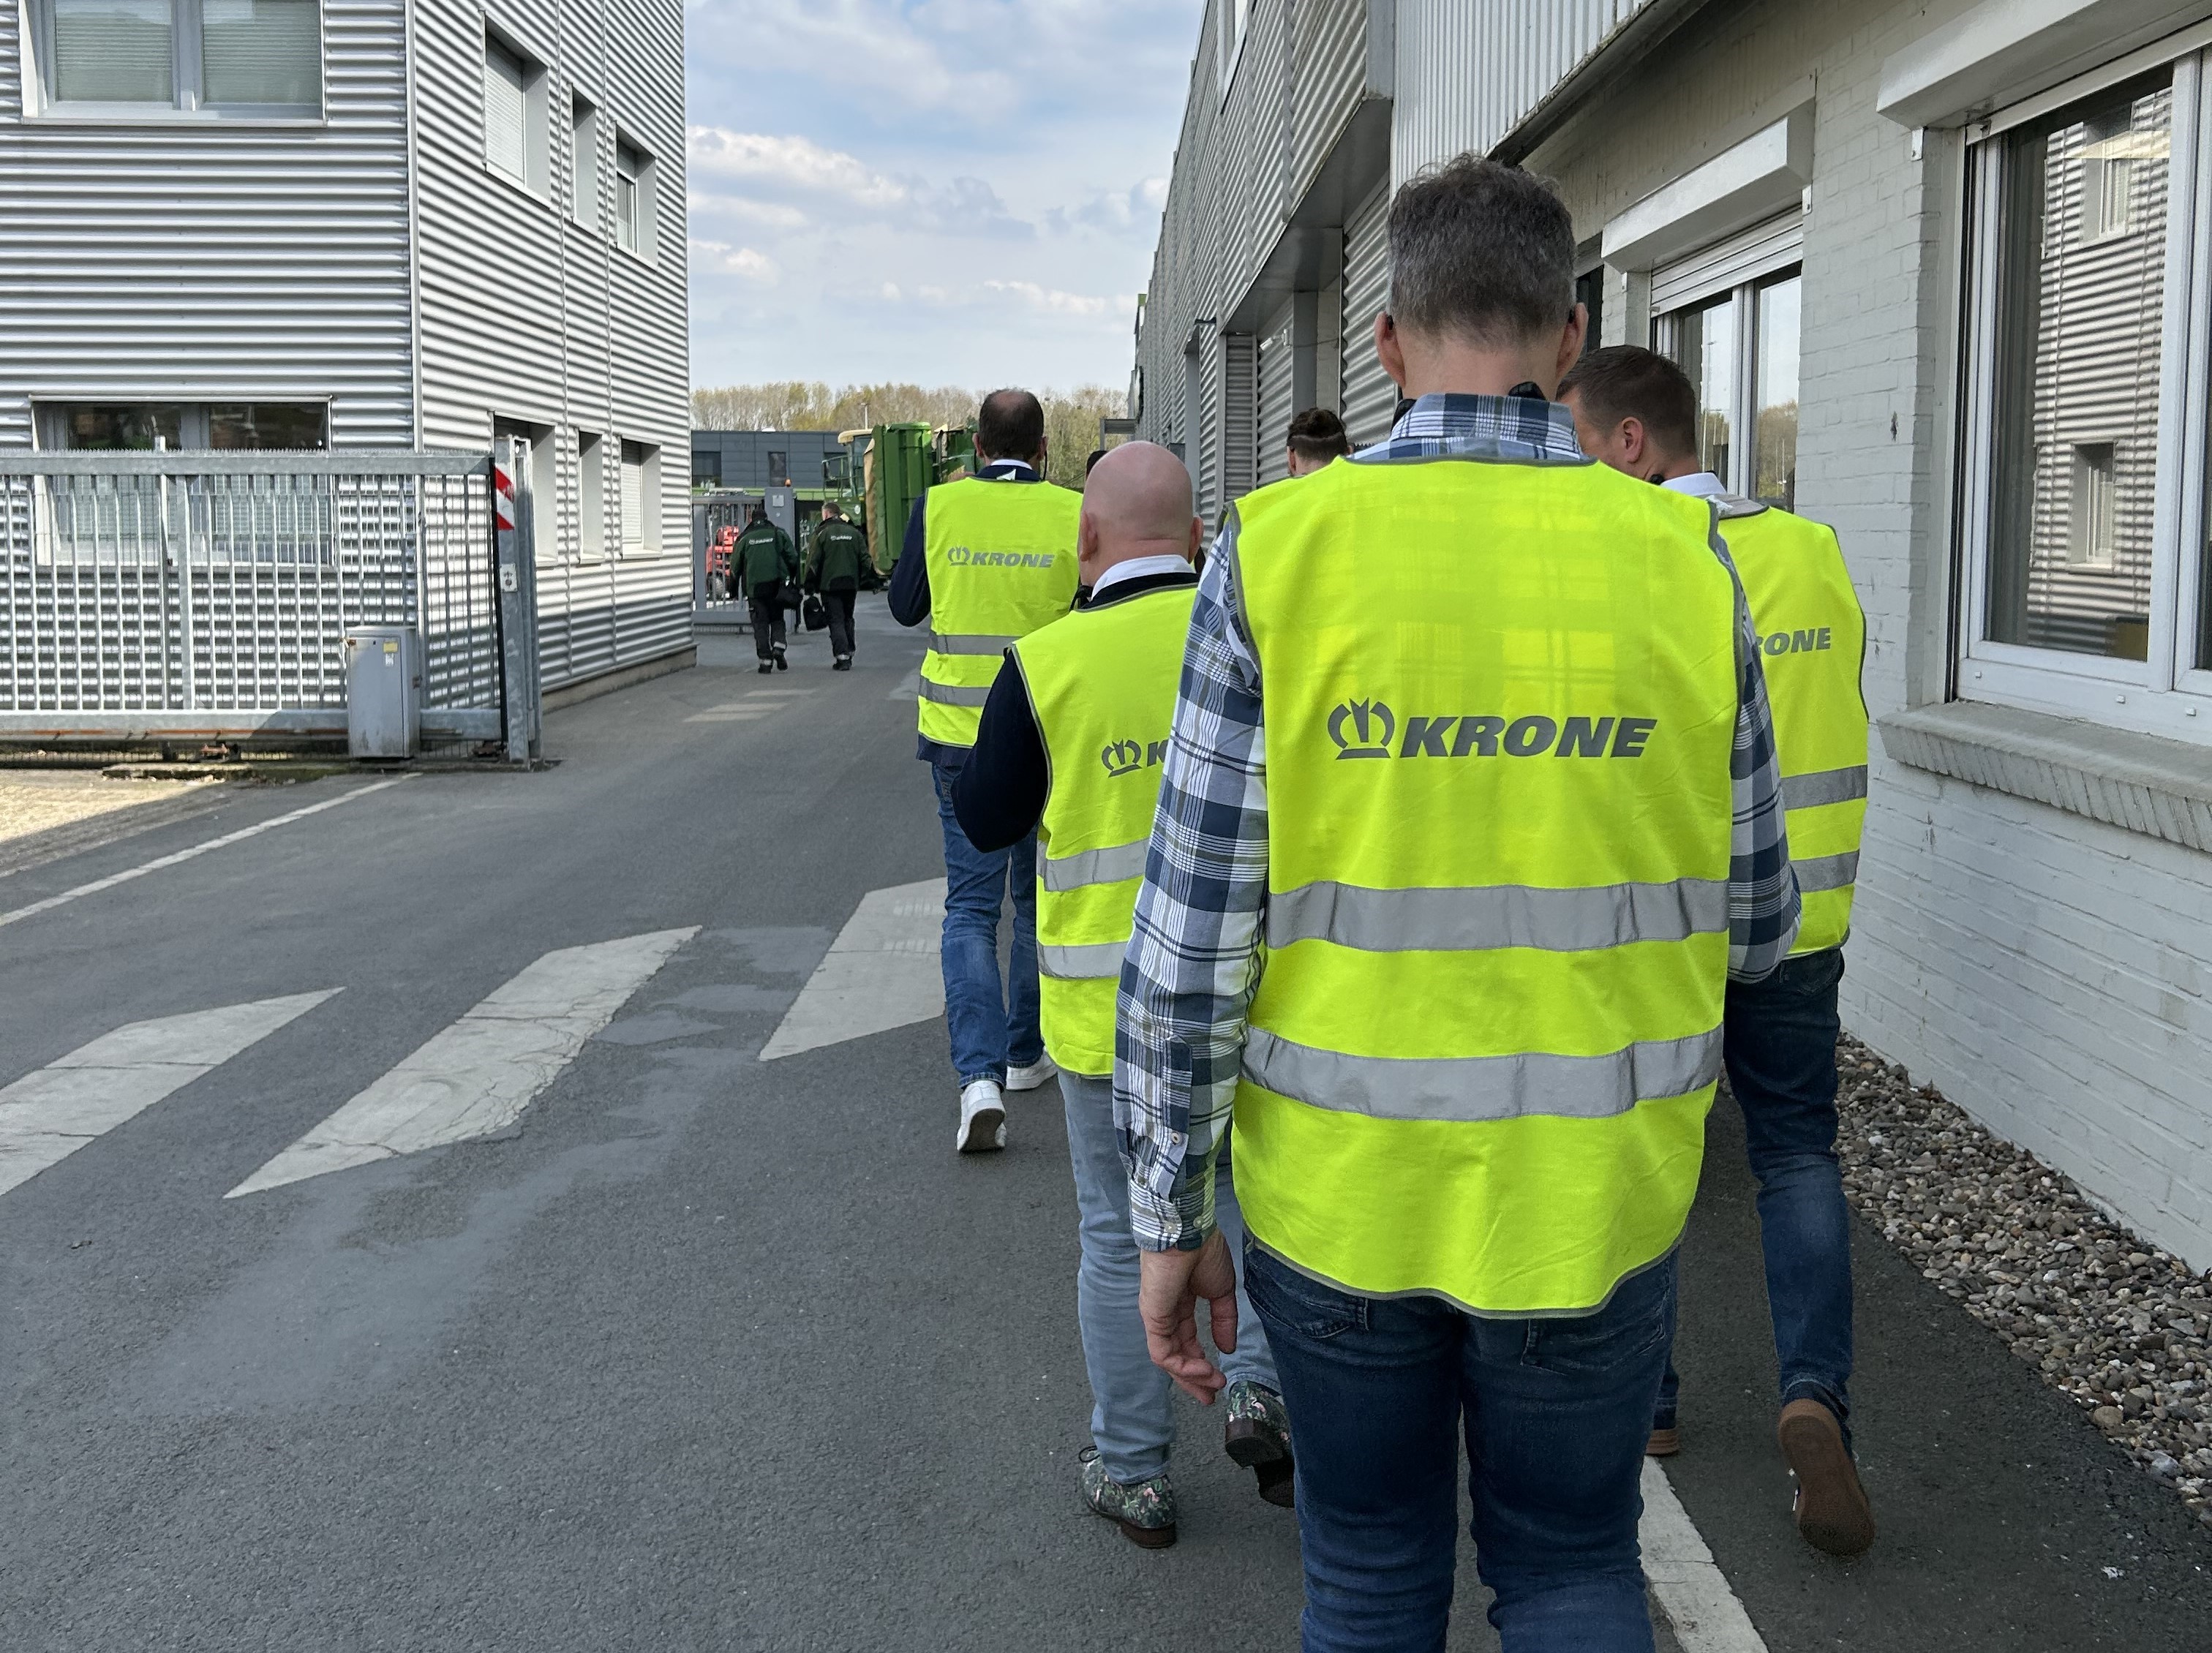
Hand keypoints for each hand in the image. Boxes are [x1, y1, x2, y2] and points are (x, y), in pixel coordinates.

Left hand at [1138, 1230, 1237, 1403]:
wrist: (1189, 1233)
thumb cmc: (1204, 1251)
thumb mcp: (1222, 1290)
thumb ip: (1224, 1321)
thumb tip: (1228, 1348)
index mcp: (1181, 1303)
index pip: (1187, 1341)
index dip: (1201, 1362)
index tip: (1218, 1380)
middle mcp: (1166, 1313)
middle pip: (1176, 1354)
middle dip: (1193, 1378)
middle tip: (1209, 1397)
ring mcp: (1157, 1317)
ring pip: (1169, 1358)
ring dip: (1191, 1376)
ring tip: (1212, 1385)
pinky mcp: (1152, 1318)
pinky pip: (1163, 1353)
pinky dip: (1183, 1367)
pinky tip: (1203, 1371)